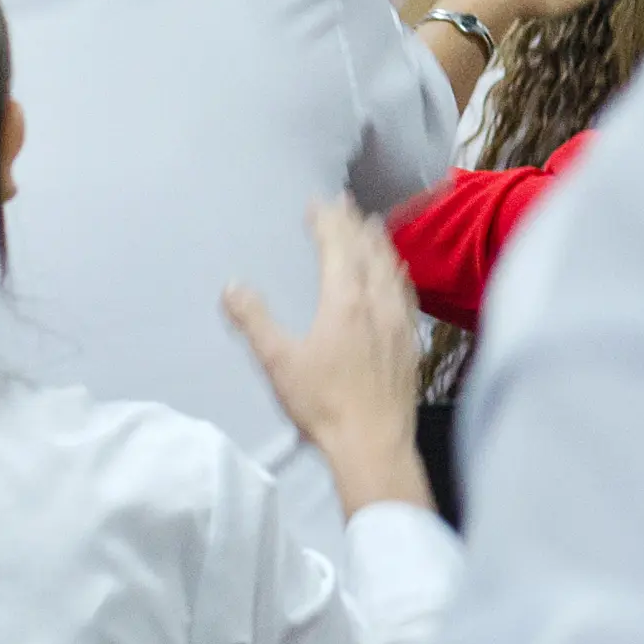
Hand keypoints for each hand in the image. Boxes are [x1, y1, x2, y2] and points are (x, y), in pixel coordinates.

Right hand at [225, 202, 429, 516]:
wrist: (374, 442)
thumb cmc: (324, 403)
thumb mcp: (278, 362)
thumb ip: (254, 320)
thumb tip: (233, 286)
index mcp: (346, 301)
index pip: (338, 247)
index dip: (328, 221)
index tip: (319, 201)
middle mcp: (378, 302)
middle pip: (368, 250)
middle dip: (354, 223)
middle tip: (344, 202)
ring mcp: (399, 320)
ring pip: (391, 268)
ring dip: (378, 242)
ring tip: (371, 226)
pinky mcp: (411, 340)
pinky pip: (405, 291)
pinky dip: (396, 271)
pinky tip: (395, 274)